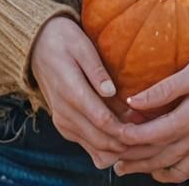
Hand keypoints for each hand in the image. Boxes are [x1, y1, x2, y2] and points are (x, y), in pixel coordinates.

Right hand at [29, 15, 145, 170]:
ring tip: (142, 135)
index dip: (126, 129)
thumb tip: (111, 91)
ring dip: (118, 147)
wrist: (37, 45)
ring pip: (95, 148)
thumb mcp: (81, 45)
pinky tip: (125, 135)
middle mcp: (65, 112)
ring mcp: (63, 121)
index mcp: (71, 91)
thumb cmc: (63, 39)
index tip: (146, 126)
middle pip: (101, 140)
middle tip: (151, 134)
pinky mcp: (64, 125)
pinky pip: (88, 145)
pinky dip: (107, 146)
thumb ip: (96, 70)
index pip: (102, 121)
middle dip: (127, 142)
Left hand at [111, 36, 188, 182]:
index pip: (153, 135)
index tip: (114, 138)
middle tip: (117, 164)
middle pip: (162, 157)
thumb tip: (133, 102)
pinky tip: (176, 171)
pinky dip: (188, 175)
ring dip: (158, 173)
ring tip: (141, 170)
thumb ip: (162, 90)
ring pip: (181, 170)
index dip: (130, 139)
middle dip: (137, 162)